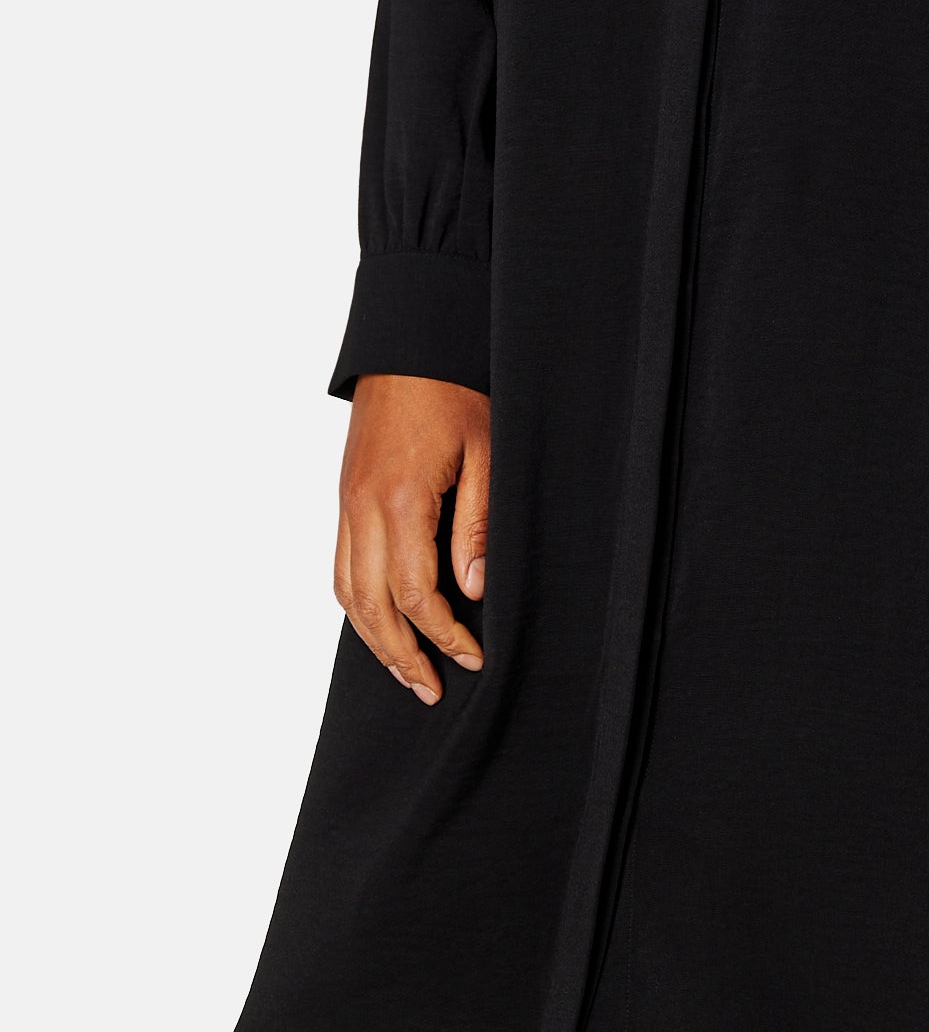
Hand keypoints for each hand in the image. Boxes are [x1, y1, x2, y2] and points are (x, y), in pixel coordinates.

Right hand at [335, 374, 489, 704]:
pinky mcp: (344, 493)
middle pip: (369, 604)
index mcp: (399, 498)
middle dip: (401, 654)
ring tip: (404, 670)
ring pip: (345, 589)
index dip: (442, 634)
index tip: (472, 657)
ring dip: (372, 637)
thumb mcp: (487, 450)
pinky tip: (378, 619)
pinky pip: (339, 563)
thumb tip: (473, 588)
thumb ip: (478, 523)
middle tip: (430, 690)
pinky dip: (355, 602)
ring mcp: (346, 501)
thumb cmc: (455, 387)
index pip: (414, 592)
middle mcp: (361, 506)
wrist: (411, 341)